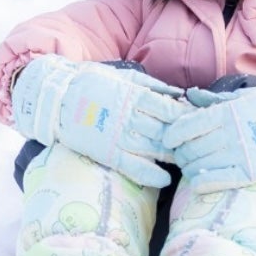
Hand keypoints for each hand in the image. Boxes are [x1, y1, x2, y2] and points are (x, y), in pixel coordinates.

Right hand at [10, 56, 184, 187]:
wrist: (57, 99)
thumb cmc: (91, 83)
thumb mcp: (122, 76)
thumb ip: (151, 85)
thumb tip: (178, 93)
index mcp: (134, 96)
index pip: (170, 110)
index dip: (187, 117)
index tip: (198, 122)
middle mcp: (129, 118)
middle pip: (166, 132)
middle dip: (184, 139)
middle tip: (198, 145)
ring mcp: (118, 137)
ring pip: (154, 150)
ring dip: (173, 157)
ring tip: (186, 161)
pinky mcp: (107, 153)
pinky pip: (133, 168)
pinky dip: (151, 175)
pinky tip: (164, 179)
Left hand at [164, 81, 255, 192]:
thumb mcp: (246, 94)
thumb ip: (216, 99)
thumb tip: (190, 95)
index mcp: (227, 112)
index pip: (185, 126)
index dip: (172, 135)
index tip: (170, 138)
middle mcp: (230, 134)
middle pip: (189, 148)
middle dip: (179, 153)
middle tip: (180, 154)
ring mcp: (241, 154)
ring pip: (199, 166)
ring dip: (188, 168)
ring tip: (190, 167)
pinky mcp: (252, 173)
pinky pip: (218, 181)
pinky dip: (202, 183)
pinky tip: (197, 183)